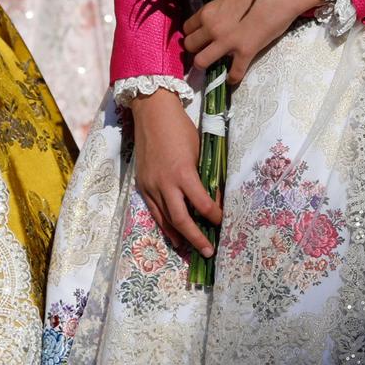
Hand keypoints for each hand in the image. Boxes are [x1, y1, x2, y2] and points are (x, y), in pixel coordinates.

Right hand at [130, 87, 221, 257]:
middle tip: (209, 251)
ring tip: (192, 249)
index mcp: (183, 173)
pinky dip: (164, 225)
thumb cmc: (180, 128)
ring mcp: (151, 186)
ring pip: (165, 219)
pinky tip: (174, 235)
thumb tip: (214, 195)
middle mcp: (165, 183)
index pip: (202, 204)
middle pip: (181, 220)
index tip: (222, 222)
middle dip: (196, 238)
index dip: (214, 216)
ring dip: (180, 236)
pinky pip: (154, 211)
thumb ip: (203, 174)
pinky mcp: (142, 185)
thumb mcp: (198, 150)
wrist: (152, 113)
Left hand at [180, 0, 321, 87]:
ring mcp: (227, 42)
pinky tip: (234, 77)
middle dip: (196, 50)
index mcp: (208, 11)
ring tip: (214, 65)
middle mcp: (212, 28)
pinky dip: (233, 78)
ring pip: (201, 62)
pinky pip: (233, 74)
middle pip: (189, 46)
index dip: (193, 34)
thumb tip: (217, 20)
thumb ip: (219, 11)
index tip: (199, 38)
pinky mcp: (245, 53)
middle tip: (206, 50)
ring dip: (206, 65)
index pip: (187, 28)